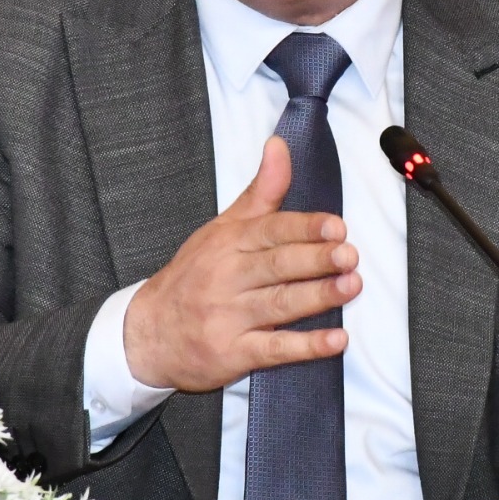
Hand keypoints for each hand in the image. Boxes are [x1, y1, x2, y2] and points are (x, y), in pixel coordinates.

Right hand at [123, 136, 360, 390]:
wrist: (148, 333)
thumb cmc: (192, 277)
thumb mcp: (221, 229)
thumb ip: (260, 192)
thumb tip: (280, 146)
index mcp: (228, 243)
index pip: (269, 231)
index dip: (304, 228)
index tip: (336, 226)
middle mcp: (227, 277)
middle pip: (276, 265)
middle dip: (315, 259)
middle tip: (350, 254)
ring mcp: (229, 317)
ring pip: (278, 304)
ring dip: (318, 296)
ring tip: (351, 286)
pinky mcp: (233, 353)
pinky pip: (274, 349)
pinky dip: (307, 346)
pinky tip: (336, 339)